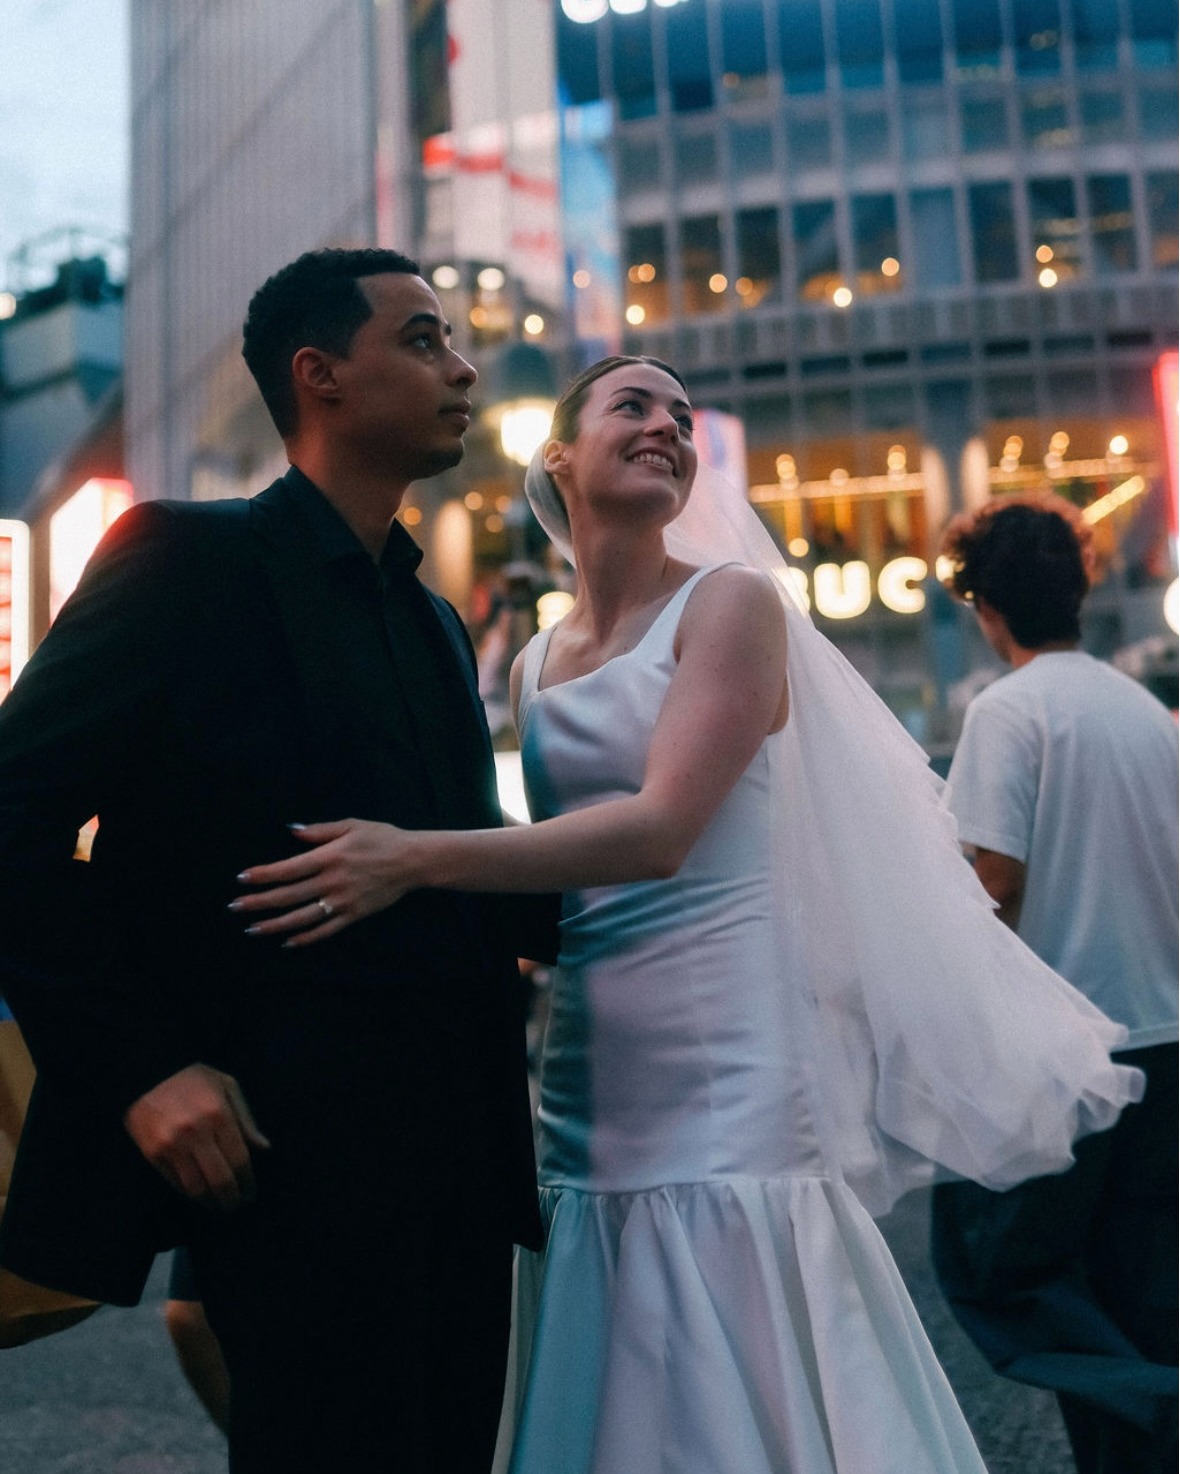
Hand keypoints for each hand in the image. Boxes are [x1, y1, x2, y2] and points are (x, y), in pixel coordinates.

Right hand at [124, 1063, 269, 1210]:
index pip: (239, 1160)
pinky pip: (175, 1182)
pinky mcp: (153, 1153)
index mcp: (219, 1114)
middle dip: (231, 1198)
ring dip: (210, 1202)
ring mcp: (172, 1145)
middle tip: (236, 1206)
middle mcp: (195, 1132)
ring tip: (218, 1206)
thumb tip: (263, 1148)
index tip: (251, 1193)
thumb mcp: (226, 1086)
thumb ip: (246, 1118)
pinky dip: (189, 1193)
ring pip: (196, 1187)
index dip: (247, 1181)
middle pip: (220, 1179)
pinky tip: (199, 1194)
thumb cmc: (193, 1077)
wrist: (147, 1073)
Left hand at [231, 819, 417, 946]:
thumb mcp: (351, 825)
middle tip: (235, 907)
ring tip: (252, 929)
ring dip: (274, 925)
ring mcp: (342, 902)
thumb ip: (320, 831)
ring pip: (301, 918)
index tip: (241, 879)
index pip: (287, 869)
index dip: (262, 875)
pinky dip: (305, 938)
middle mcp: (331, 882)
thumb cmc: (382, 838)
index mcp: (329, 858)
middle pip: (288, 896)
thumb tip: (291, 831)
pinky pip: (325, 931)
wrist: (412, 861)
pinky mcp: (353, 915)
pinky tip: (288, 942)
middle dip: (258, 902)